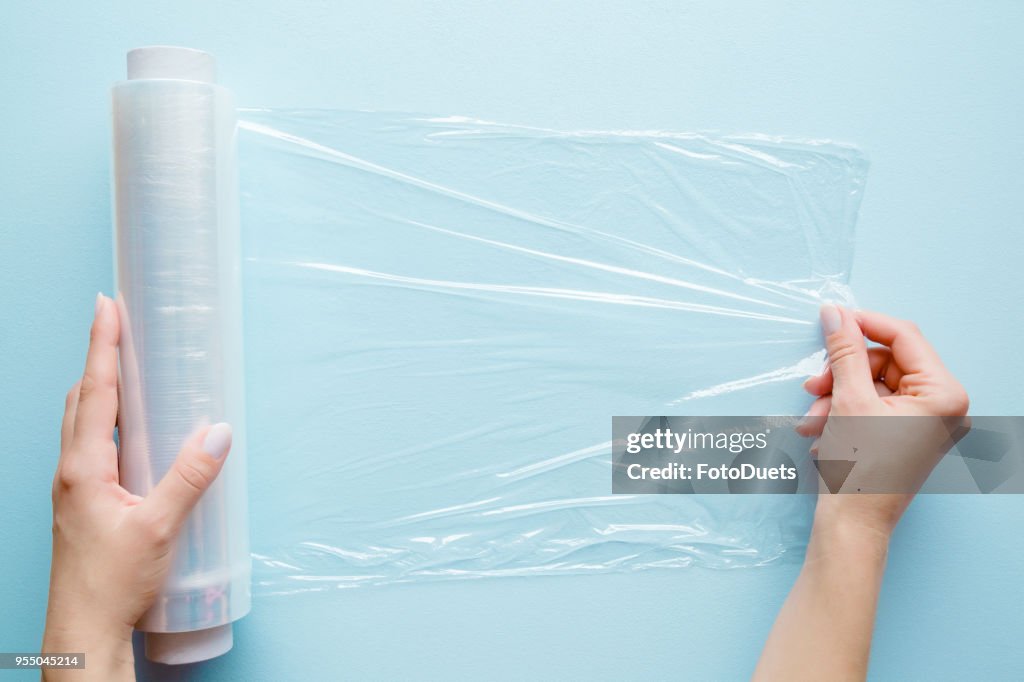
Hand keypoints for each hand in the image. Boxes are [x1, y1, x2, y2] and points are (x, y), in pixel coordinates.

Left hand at [42, 293, 231, 680]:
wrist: (84, 630)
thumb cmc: (111, 583)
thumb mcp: (160, 528)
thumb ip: (190, 477)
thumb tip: (219, 432)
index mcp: (83, 468)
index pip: (94, 391)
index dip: (101, 345)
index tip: (106, 305)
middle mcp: (71, 471)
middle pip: (79, 397)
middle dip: (97, 356)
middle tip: (118, 323)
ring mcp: (73, 487)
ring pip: (80, 420)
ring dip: (98, 386)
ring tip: (122, 364)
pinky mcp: (82, 501)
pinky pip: (89, 443)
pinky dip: (103, 417)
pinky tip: (128, 427)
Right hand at [799, 304, 969, 537]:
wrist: (852, 525)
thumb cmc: (861, 471)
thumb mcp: (849, 400)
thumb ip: (843, 351)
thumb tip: (835, 313)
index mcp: (943, 394)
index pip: (904, 336)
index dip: (864, 323)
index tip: (831, 318)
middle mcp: (941, 405)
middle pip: (884, 361)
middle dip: (843, 372)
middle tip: (814, 386)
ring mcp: (923, 421)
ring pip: (871, 383)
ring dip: (835, 395)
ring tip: (813, 420)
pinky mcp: (902, 433)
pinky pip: (870, 404)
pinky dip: (841, 410)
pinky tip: (820, 430)